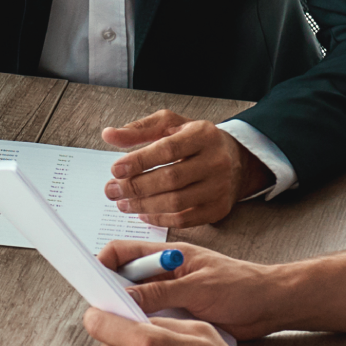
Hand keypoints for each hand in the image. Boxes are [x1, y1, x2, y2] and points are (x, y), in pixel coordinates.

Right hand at [100, 240, 305, 338]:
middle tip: (107, 313)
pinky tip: (146, 340)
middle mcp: (166, 274)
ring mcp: (172, 295)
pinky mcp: (180, 316)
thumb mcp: (198, 288)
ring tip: (127, 329)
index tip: (92, 282)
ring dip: (131, 316)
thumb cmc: (242, 287)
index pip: (123, 252)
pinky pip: (153, 321)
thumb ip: (160, 293)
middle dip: (112, 295)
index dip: (103, 264)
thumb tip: (124, 300)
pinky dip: (146, 329)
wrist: (272, 306)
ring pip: (137, 304)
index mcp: (168, 256)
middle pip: (125, 280)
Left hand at [102, 111, 274, 227]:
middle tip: (112, 190)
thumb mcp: (170, 125)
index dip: (139, 161)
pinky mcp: (218, 208)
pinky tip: (142, 213)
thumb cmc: (195, 141)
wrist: (236, 161)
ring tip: (122, 203)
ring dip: (143, 205)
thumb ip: (139, 129)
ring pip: (176, 202)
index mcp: (203, 134)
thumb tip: (109, 135)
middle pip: (170, 178)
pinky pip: (184, 219)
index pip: (168, 149)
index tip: (115, 169)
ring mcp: (219, 187)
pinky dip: (159, 219)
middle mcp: (216, 161)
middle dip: (136, 187)